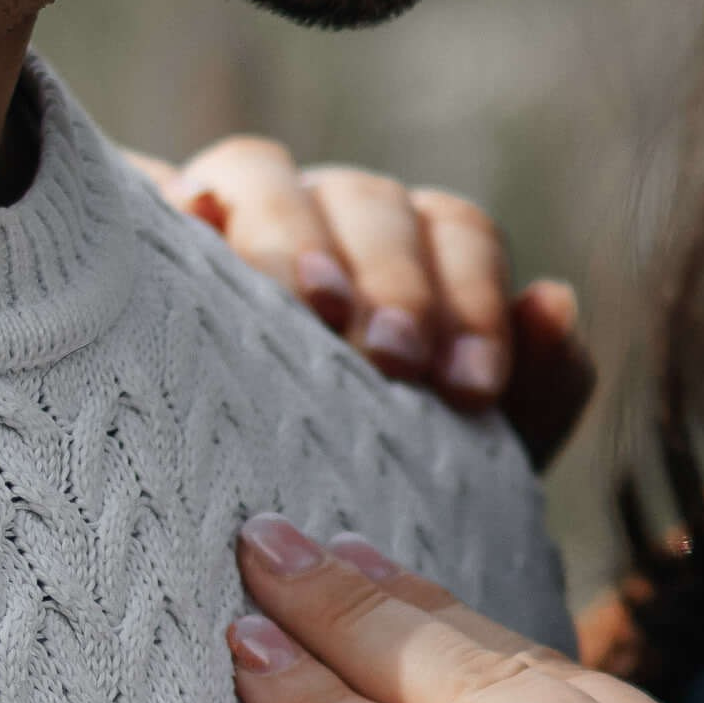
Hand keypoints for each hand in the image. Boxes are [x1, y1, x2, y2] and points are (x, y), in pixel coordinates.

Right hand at [136, 136, 597, 467]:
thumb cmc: (362, 482)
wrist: (238, 528)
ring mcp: (231, 216)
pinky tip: (192, 234)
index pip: (459, 235)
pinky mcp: (146, 237)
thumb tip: (557, 298)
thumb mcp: (459, 461)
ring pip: (266, 174)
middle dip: (395, 282)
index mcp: (411, 256)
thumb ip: (533, 393)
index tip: (472, 391)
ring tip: (312, 307)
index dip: (476, 302)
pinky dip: (178, 204)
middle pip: (372, 202)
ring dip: (294, 236)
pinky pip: (156, 189)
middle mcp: (327, 220)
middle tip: (397, 363)